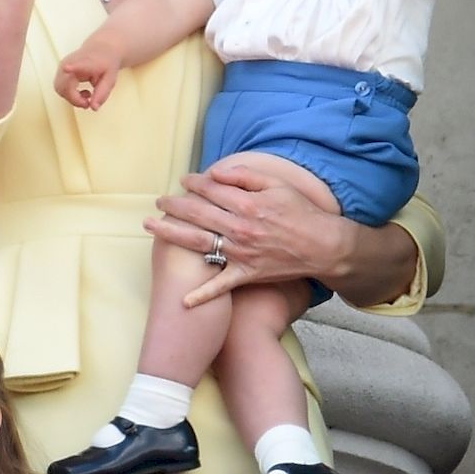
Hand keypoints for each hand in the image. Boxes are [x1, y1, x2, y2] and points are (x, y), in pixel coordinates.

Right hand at [55, 40, 119, 108]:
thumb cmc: (106, 63)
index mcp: (86, 62)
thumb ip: (102, 94)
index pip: (77, 64)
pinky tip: (81, 92)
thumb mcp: (110, 79)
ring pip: (60, 89)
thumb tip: (93, 108)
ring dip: (72, 98)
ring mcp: (63, 66)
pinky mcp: (60, 71)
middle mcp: (71, 62)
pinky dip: (70, 94)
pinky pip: (60, 87)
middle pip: (64, 86)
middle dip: (74, 99)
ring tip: (87, 95)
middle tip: (88, 102)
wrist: (101, 49)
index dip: (71, 67)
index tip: (66, 68)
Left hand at [144, 163, 346, 305]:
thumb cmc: (301, 212)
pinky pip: (221, 286)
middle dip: (174, 206)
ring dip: (171, 234)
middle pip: (197, 214)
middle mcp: (239, 229)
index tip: (182, 180)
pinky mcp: (246, 274)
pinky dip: (203, 295)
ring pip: (198, 242)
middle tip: (158, 202)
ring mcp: (240, 253)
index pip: (211, 191)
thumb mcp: (277, 185)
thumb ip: (245, 176)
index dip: (194, 184)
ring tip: (150, 226)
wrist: (324, 247)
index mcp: (247, 205)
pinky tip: (184, 301)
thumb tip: (216, 172)